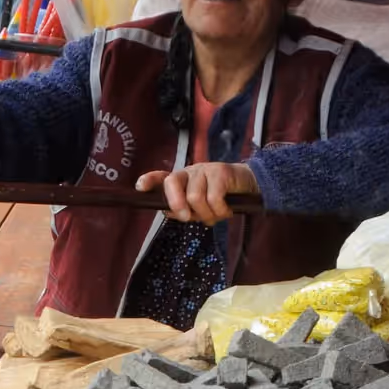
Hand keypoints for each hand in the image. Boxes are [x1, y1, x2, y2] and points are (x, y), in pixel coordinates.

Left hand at [134, 162, 259, 223]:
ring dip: (206, 214)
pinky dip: (220, 211)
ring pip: (195, 197)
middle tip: (188, 218)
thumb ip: (184, 210)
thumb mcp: (200, 206)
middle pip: (173, 183)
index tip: (140, 188)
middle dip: (177, 204)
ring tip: (216, 216)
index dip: (149, 180)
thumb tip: (169, 212)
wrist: (249, 184)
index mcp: (181, 180)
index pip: (161, 177)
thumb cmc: (220, 197)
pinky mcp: (221, 172)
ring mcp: (204, 170)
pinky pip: (214, 199)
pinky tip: (227, 211)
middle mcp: (189, 172)